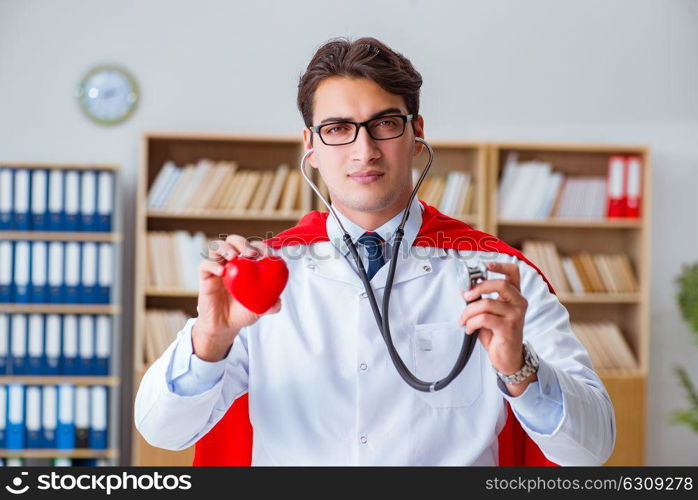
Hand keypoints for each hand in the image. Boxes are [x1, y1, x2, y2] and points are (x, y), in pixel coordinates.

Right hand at [193, 235, 281, 361]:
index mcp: (247, 265)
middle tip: (250, 254)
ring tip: (233, 256)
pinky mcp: (205, 276)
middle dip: (242, 242)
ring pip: (217, 246)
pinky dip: (212, 264)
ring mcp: (218, 267)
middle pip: (234, 240)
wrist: (224, 325)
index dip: (261, 247)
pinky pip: (205, 264)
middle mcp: (232, 262)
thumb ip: (271, 305)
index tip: (267, 255)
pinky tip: (221, 272)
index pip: (253, 246)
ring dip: (226, 247)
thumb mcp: (260, 309)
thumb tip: (278, 302)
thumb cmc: (242, 312)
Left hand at [458, 261, 534, 395]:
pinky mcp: (509, 328)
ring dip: (468, 312)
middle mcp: (519, 303)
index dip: (500, 265)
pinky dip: (471, 323)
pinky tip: (469, 329)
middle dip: (478, 288)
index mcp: (514, 296)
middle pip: (500, 284)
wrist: (507, 358)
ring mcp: (516, 315)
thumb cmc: (498, 335)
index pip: (513, 273)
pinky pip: (484, 319)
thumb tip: (464, 288)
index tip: (486, 265)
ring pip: (486, 304)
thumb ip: (479, 300)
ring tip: (464, 320)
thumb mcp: (487, 314)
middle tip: (466, 297)